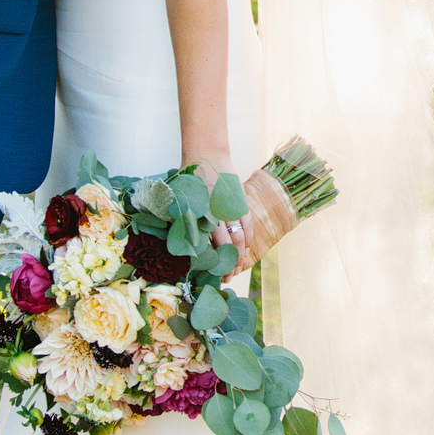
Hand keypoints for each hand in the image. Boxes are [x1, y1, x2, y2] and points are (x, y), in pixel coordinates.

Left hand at [193, 153, 255, 270]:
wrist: (206, 155)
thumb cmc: (190, 180)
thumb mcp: (184, 203)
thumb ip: (188, 223)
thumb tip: (188, 246)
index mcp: (200, 218)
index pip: (209, 249)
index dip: (212, 266)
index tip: (213, 277)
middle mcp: (216, 216)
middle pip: (226, 249)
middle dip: (228, 266)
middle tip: (227, 278)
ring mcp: (230, 209)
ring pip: (239, 240)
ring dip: (240, 257)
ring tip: (238, 268)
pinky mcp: (240, 203)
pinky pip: (248, 225)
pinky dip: (249, 240)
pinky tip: (247, 250)